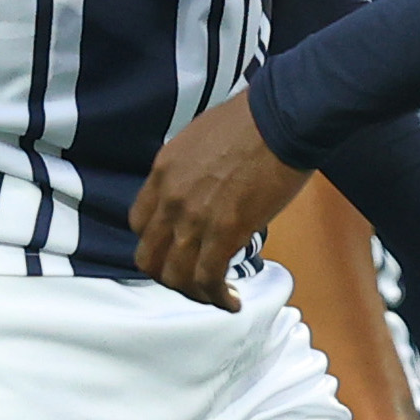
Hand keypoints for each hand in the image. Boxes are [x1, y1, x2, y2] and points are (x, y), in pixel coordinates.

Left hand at [134, 90, 307, 305]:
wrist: (281, 118)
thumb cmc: (253, 121)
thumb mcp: (201, 140)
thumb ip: (191, 170)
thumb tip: (205, 190)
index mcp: (162, 172)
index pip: (139, 223)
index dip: (156, 243)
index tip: (176, 249)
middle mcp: (170, 199)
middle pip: (150, 257)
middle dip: (169, 275)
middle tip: (192, 279)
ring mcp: (193, 218)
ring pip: (176, 276)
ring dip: (195, 293)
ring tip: (216, 295)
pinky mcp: (224, 232)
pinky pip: (209, 278)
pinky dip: (218, 297)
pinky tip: (233, 301)